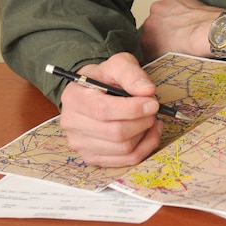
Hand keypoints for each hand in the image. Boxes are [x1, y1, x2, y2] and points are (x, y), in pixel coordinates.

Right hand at [59, 52, 162, 166]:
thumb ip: (132, 74)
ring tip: (151, 118)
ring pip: (123, 149)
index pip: (103, 110)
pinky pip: (125, 161)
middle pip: (115, 133)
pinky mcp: (92, 158)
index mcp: (74, 97)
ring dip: (145, 134)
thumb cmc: (105, 77)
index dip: (132, 109)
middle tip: (154, 109)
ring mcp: (80, 144)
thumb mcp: (118, 64)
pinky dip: (144, 147)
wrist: (93, 90)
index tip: (153, 103)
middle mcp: (72, 123)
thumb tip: (148, 91)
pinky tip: (149, 132)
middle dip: (142, 121)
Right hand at [140, 0, 222, 62]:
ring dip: (170, 18)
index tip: (165, 47)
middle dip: (162, 31)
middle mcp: (149, 21)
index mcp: (145, 41)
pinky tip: (190, 16)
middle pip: (153, 27)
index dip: (156, 46)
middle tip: (177, 36)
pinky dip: (180, 8)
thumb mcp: (170, 62)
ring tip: (185, 26)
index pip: (146, 44)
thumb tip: (158, 60)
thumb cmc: (196, 50)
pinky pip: (174, 3)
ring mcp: (161, 7)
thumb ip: (158, 58)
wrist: (212, 33)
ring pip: (162, 14)